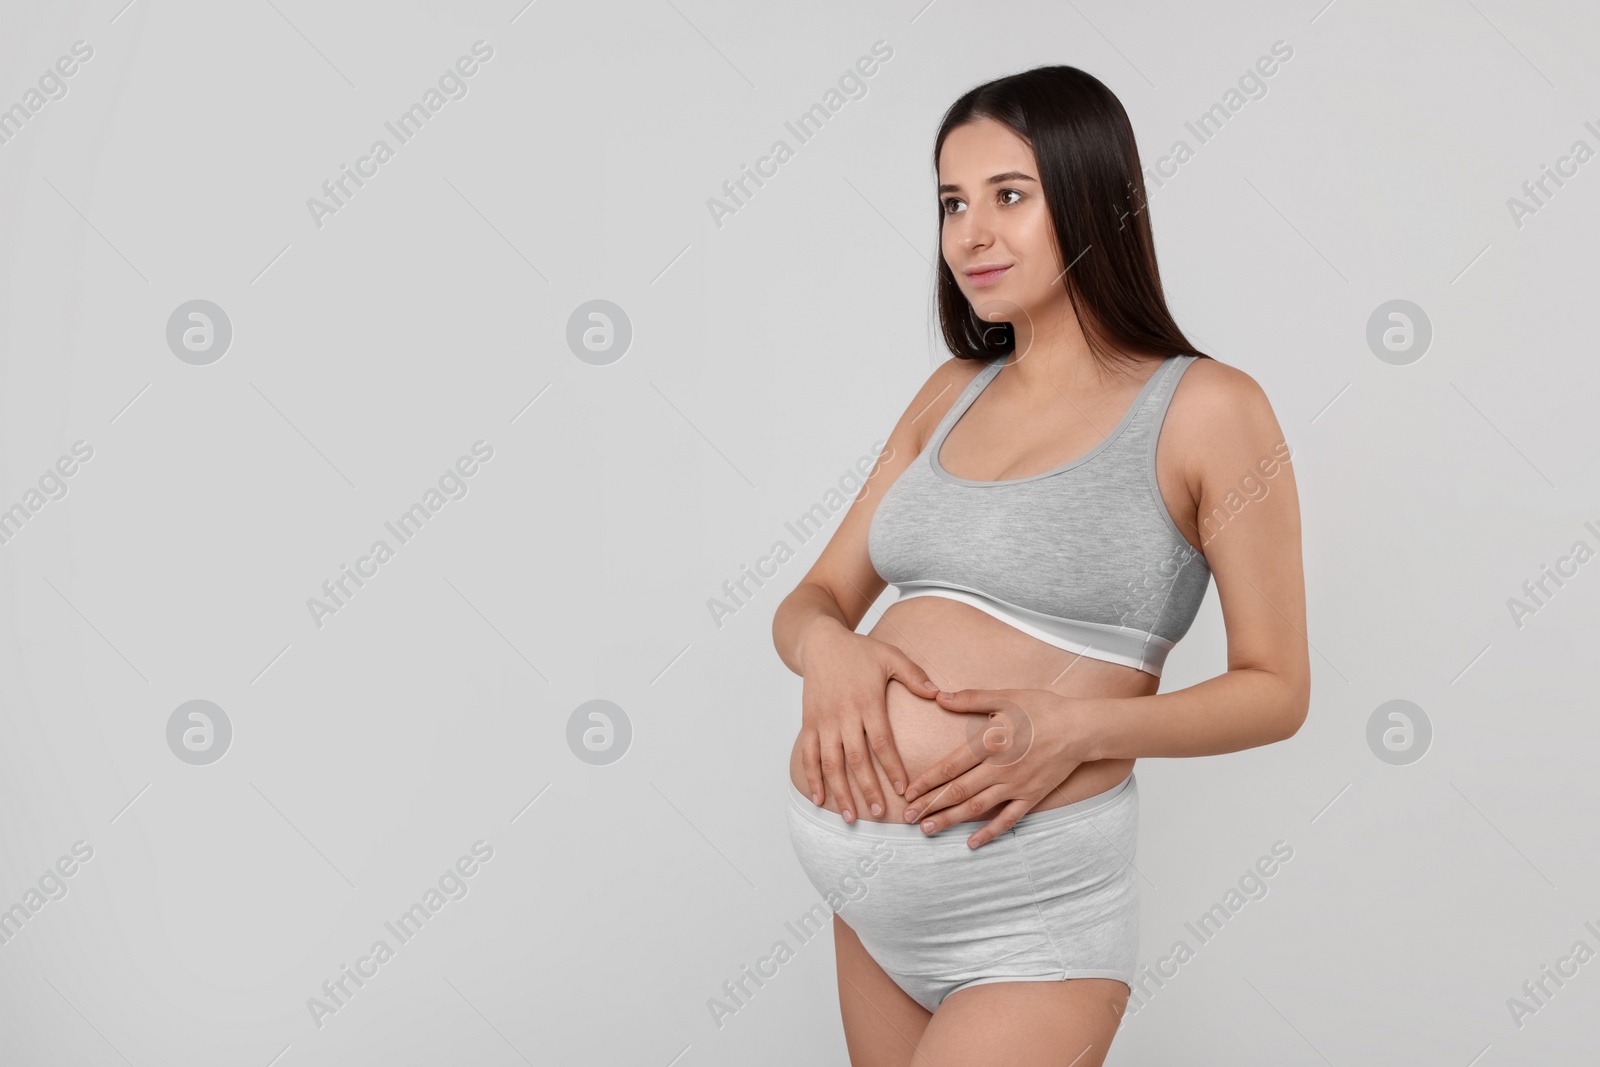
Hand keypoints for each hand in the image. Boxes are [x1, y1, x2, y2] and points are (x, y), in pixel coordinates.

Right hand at [796, 624, 939, 822]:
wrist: (819, 642)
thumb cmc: (860, 650)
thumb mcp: (890, 655)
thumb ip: (914, 674)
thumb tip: (939, 693)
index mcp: (867, 701)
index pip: (881, 741)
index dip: (892, 767)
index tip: (903, 790)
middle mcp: (843, 714)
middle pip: (856, 758)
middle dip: (868, 789)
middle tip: (881, 814)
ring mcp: (823, 720)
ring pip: (830, 762)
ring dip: (840, 791)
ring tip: (850, 817)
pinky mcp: (809, 723)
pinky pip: (809, 755)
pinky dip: (812, 778)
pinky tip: (820, 799)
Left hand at [900, 687, 1088, 848]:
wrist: (1081, 729)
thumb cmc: (1042, 709)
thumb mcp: (1006, 696)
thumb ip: (971, 698)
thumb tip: (940, 696)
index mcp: (990, 742)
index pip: (950, 766)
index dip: (927, 781)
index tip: (907, 792)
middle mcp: (1000, 768)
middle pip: (958, 791)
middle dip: (930, 805)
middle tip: (908, 817)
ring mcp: (1016, 785)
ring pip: (977, 807)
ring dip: (950, 820)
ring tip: (927, 830)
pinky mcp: (1031, 796)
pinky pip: (1007, 819)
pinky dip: (989, 832)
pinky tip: (971, 842)